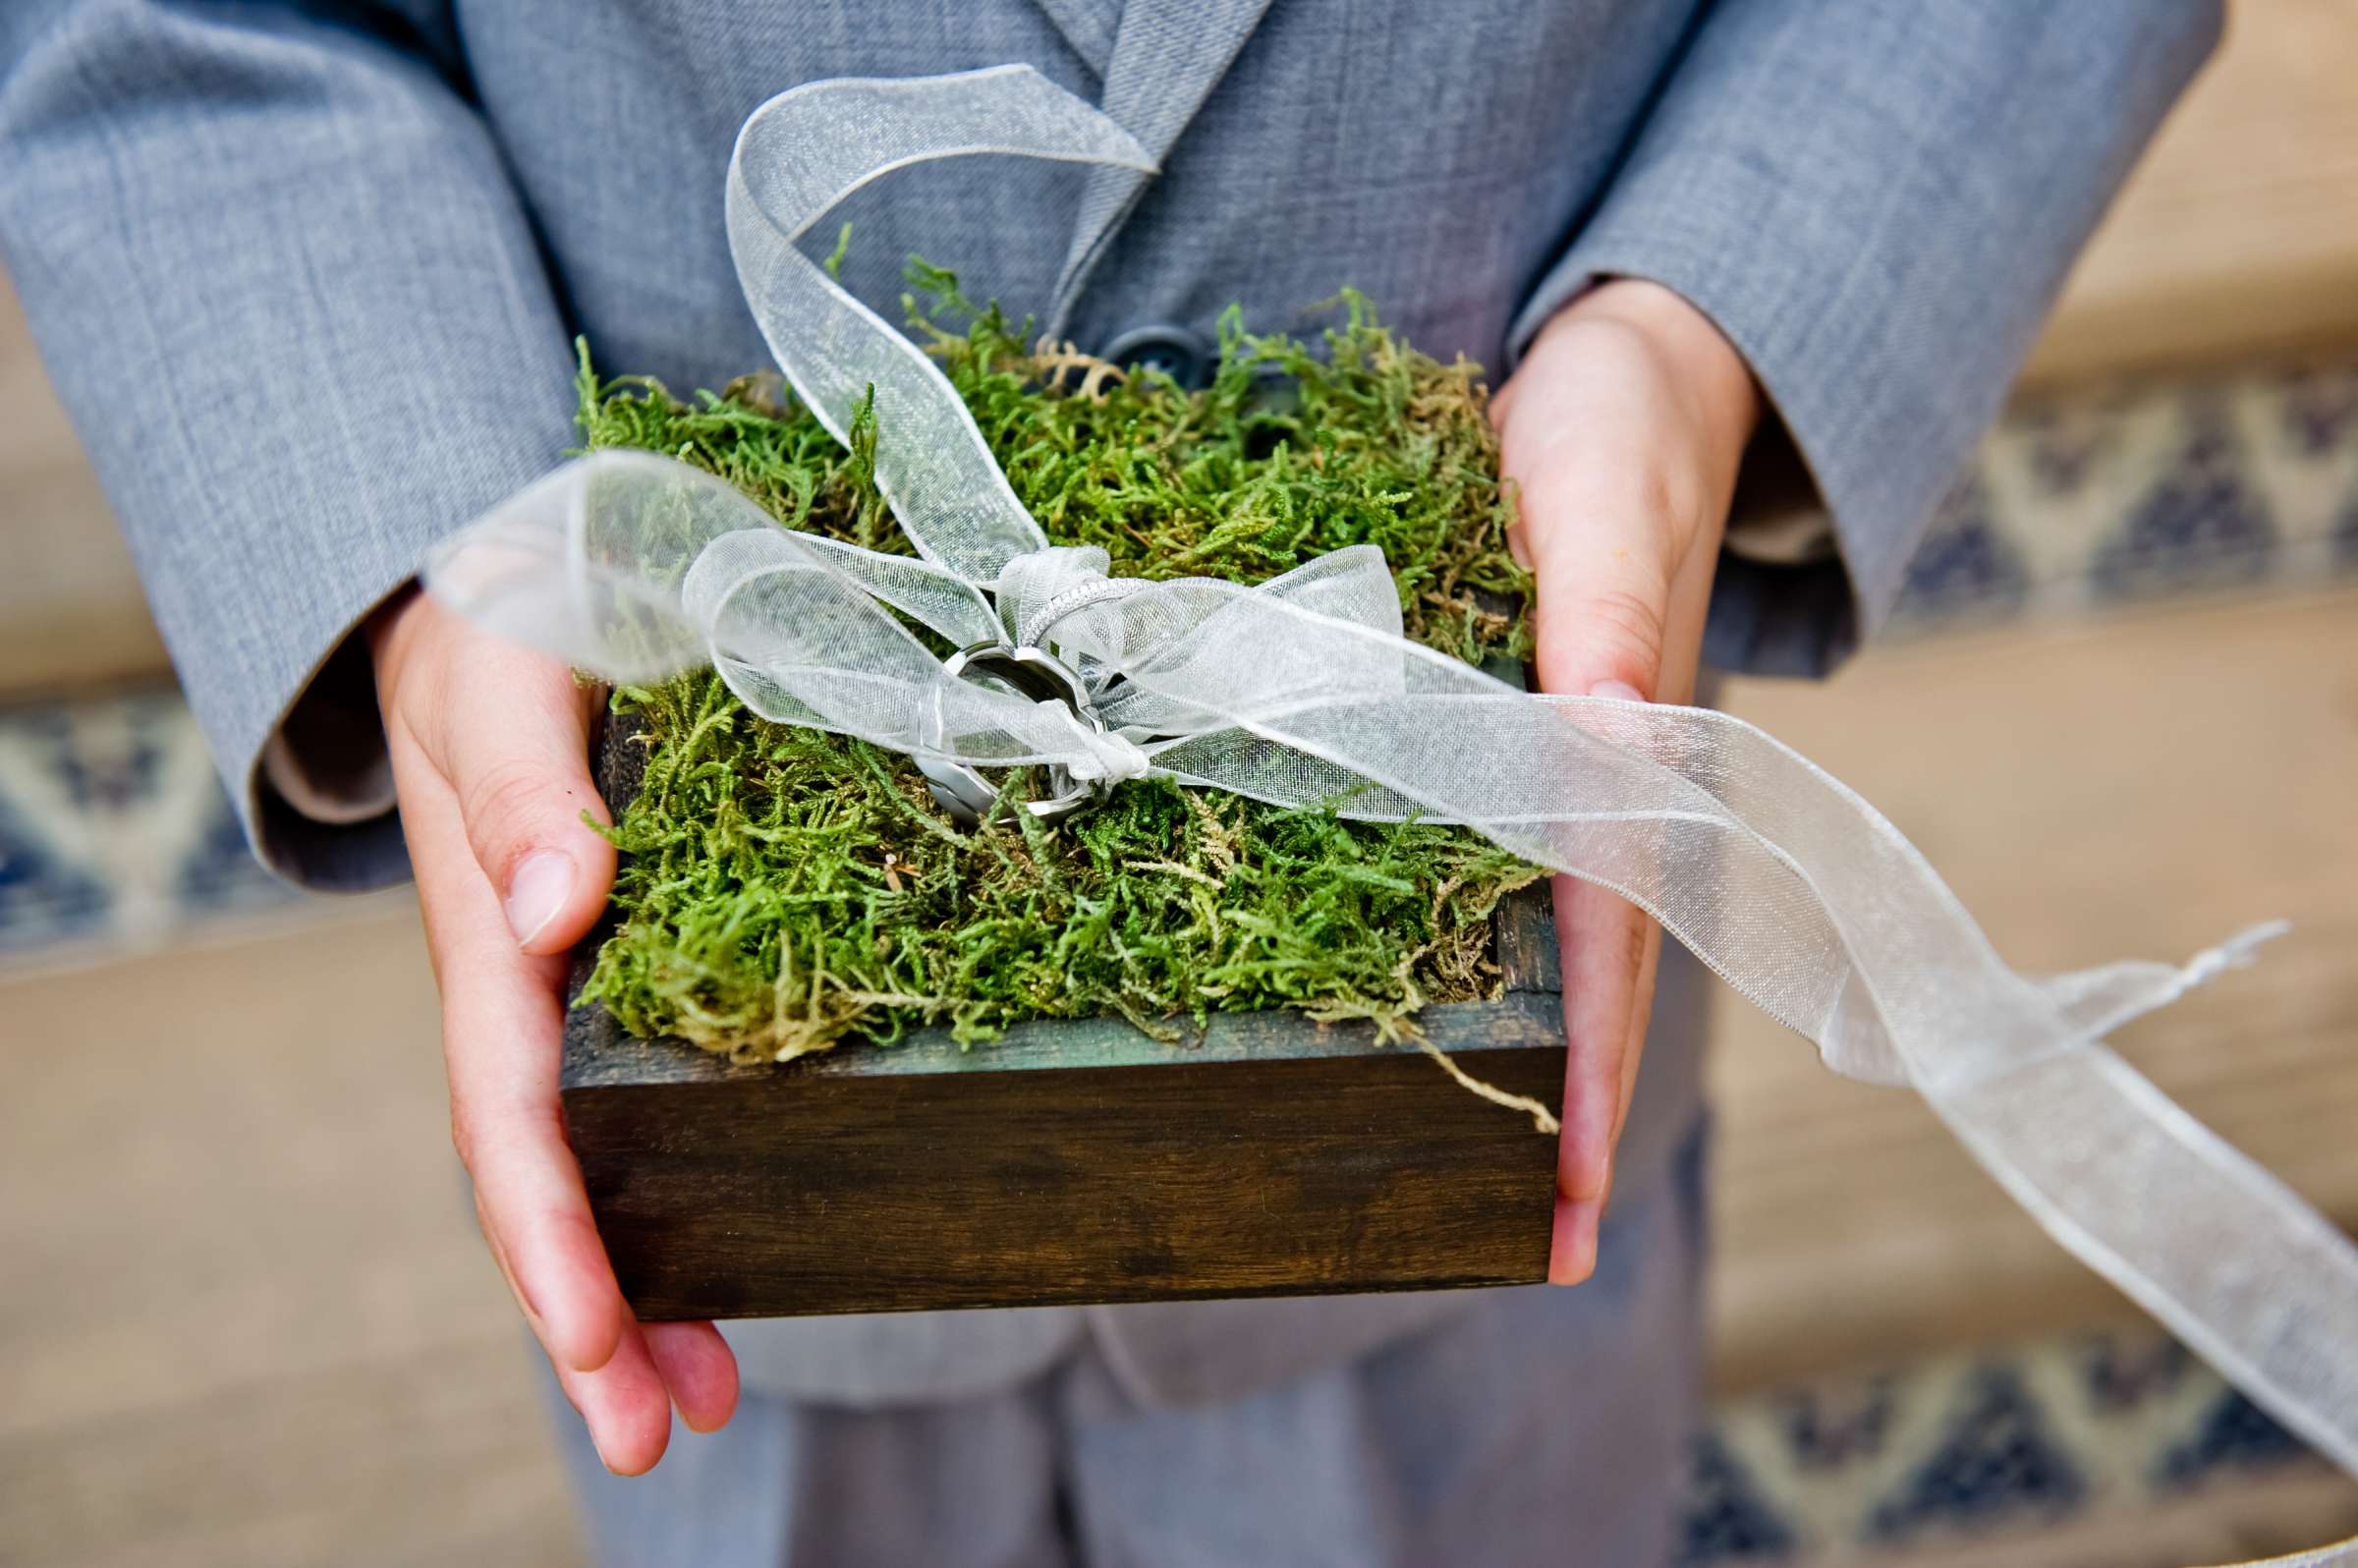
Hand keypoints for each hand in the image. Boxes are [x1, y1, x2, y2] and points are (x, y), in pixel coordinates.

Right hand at [371, 591, 738, 1471]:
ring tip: (701, 1407)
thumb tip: (560, 906)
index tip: (594, 1331)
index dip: (553, 1230)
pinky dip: (695, 1198)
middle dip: (593, 1318)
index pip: (510, 1117)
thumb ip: (517, 788)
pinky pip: (658, 1109)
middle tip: (655, 1437)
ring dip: (646, 1294)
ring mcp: (583, 1002)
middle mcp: (533, 997)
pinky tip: (747, 1271)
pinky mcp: (639, 981)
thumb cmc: (498, 637)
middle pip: (549, 1185)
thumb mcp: (495, 685)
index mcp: (491, 944)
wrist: (511, 603)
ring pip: (602, 1171)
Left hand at [1490, 279, 1758, 1282]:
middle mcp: (1595, 796)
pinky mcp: (1509, 748)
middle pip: (1587, 990)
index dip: (1582, 1081)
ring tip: (1476, 1190)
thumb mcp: (1599, 512)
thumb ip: (1599, 637)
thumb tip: (1600, 764)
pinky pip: (1497, 883)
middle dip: (1559, 1125)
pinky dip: (1478, 971)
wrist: (1616, 369)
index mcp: (1623, 763)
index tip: (1557, 1207)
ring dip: (1525, 1071)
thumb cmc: (1612, 435)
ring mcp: (1556, 782)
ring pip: (1545, 955)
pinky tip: (1418, 1020)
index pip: (1605, 953)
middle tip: (1520, 1255)